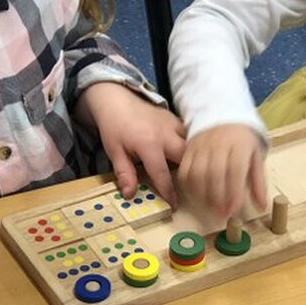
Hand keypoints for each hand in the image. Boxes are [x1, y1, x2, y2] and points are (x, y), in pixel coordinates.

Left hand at [77, 82, 185, 205]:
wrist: (116, 98)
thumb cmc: (114, 127)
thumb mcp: (114, 152)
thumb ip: (124, 174)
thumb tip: (130, 196)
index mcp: (149, 145)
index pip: (162, 174)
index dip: (168, 192)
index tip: (174, 206)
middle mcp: (166, 135)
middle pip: (186, 158)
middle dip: (188, 174)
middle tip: (185, 187)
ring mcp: (173, 125)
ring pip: (191, 146)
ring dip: (190, 159)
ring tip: (188, 173)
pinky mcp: (175, 119)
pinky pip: (188, 135)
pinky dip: (189, 146)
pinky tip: (185, 155)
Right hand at [178, 124, 266, 217]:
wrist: (221, 114)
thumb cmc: (241, 140)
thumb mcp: (255, 156)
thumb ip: (258, 182)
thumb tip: (262, 206)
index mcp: (238, 144)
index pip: (235, 169)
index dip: (234, 191)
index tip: (234, 210)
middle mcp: (218, 144)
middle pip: (214, 173)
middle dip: (217, 197)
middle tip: (222, 214)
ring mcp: (200, 146)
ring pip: (196, 173)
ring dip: (202, 195)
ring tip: (211, 208)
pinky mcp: (188, 150)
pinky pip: (185, 170)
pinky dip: (189, 187)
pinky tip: (198, 197)